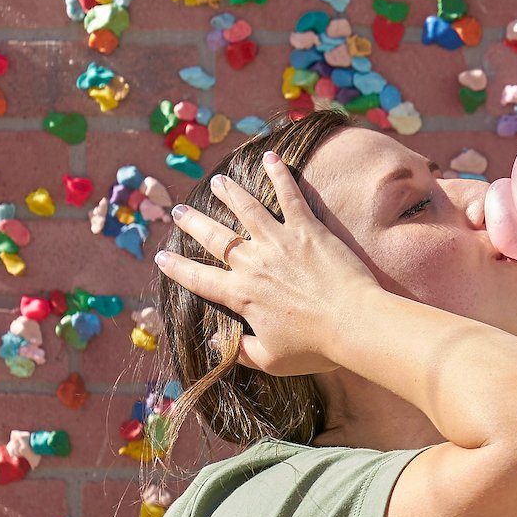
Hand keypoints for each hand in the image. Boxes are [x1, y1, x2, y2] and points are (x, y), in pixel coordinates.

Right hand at [155, 152, 380, 376]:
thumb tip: (216, 343)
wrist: (355, 324)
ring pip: (246, 209)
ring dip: (228, 192)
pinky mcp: (308, 229)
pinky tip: (271, 157)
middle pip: (215, 237)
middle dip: (193, 223)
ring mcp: (280, 241)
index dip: (177, 269)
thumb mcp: (272, 359)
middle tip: (179, 211)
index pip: (199, 279)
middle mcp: (254, 263)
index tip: (161, 258)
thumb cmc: (316, 346)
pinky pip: (290, 195)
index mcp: (242, 294)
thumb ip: (242, 351)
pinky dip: (279, 174)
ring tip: (216, 182)